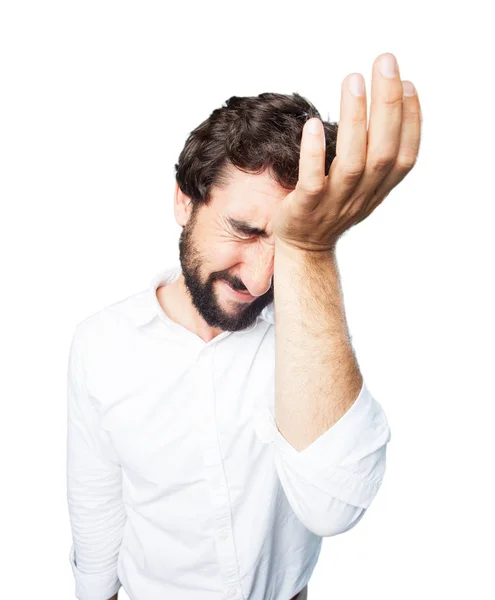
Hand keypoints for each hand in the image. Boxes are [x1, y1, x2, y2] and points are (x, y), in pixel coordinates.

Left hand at [272, 52, 421, 252]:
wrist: (304, 250)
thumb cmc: (331, 209)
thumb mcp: (362, 188)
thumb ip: (375, 159)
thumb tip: (385, 107)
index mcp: (378, 190)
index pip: (404, 156)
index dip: (412, 120)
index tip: (409, 83)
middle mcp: (362, 196)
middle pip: (382, 150)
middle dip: (387, 105)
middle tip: (384, 63)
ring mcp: (335, 203)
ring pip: (352, 161)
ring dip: (355, 119)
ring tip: (353, 80)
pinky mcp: (306, 208)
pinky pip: (313, 180)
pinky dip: (314, 153)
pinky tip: (313, 124)